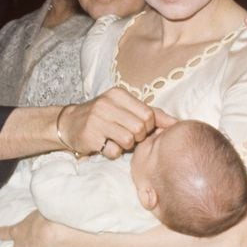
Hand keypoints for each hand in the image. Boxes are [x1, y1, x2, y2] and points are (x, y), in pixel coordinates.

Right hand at [61, 88, 175, 158]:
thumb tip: (177, 123)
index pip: (149, 114)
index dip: (147, 127)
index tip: (137, 127)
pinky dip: (112, 152)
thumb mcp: (125, 108)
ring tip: (114, 139)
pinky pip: (113, 151)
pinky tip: (104, 144)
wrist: (69, 123)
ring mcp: (97, 119)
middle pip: (140, 129)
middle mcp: (107, 104)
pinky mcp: (90, 135)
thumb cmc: (103, 116)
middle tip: (125, 135)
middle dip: (137, 137)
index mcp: (119, 94)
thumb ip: (152, 114)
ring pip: (128, 140)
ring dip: (124, 146)